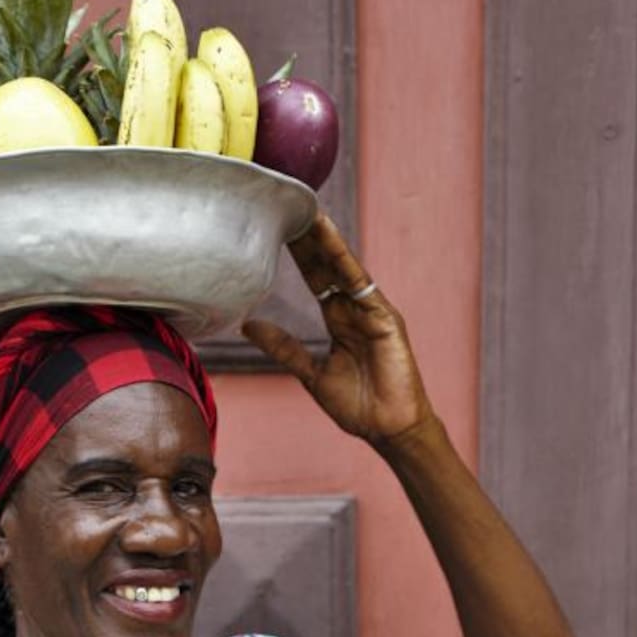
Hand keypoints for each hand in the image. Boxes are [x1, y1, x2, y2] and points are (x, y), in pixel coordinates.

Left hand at [242, 213, 434, 446]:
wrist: (388, 429)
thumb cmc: (358, 406)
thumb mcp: (311, 373)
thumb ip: (283, 348)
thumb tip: (248, 325)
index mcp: (339, 321)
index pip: (316, 278)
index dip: (299, 254)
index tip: (277, 229)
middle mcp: (355, 309)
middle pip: (328, 265)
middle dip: (308, 238)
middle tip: (285, 206)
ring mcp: (371, 311)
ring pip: (344, 267)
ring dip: (325, 240)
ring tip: (305, 212)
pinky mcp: (384, 317)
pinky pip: (361, 283)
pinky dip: (344, 260)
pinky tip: (329, 240)